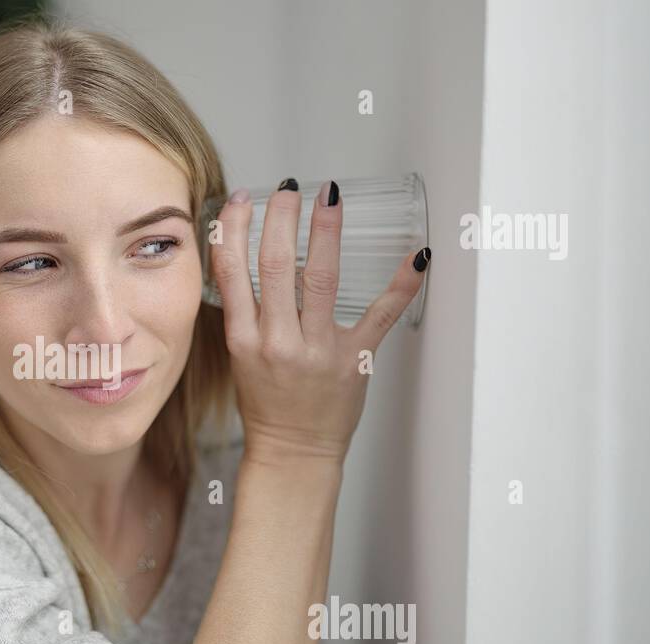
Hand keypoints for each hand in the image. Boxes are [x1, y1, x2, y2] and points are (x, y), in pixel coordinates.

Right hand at [210, 181, 428, 465]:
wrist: (292, 451)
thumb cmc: (266, 403)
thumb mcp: (240, 354)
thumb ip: (245, 309)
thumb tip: (249, 255)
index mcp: (242, 338)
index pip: (232, 270)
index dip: (234, 227)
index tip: (241, 198)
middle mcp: (276, 341)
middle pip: (275, 265)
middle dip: (281, 218)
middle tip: (289, 187)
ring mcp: (316, 350)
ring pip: (322, 279)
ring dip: (326, 232)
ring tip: (328, 198)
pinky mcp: (354, 360)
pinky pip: (381, 315)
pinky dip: (403, 283)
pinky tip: (417, 254)